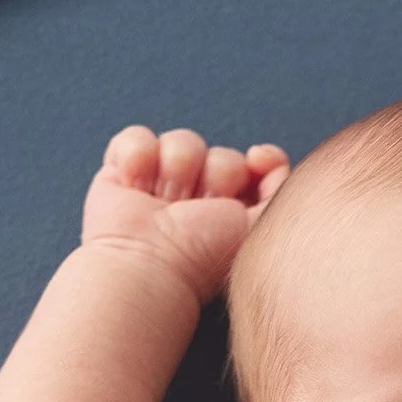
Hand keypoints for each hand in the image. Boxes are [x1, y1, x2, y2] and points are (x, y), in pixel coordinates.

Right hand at [80, 127, 291, 303]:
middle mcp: (196, 195)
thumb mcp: (259, 228)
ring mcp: (158, 180)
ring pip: (183, 141)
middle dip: (216, 175)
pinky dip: (137, 154)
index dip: (258, 161)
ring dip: (177, 168)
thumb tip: (268, 158)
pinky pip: (137, 137)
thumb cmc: (203, 256)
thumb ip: (279, 193)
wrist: (148, 264)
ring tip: (165, 201)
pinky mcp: (122, 170)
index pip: (253, 165)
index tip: (256, 162)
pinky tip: (136, 183)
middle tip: (196, 209)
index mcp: (230, 210)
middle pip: (221, 153)